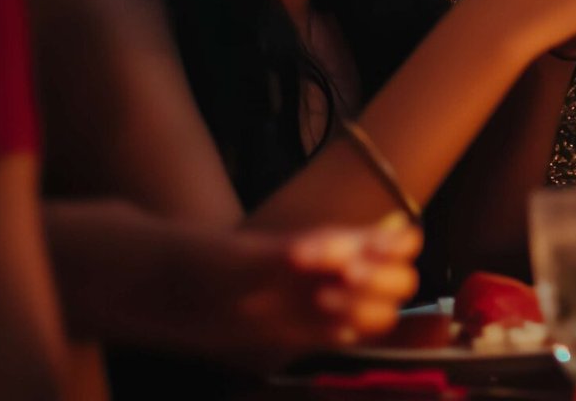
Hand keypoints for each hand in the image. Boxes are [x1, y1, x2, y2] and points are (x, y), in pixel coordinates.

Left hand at [207, 216, 421, 358]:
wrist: (173, 293)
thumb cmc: (210, 260)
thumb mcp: (252, 255)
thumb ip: (295, 254)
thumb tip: (338, 249)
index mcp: (340, 241)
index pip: (401, 241)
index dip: (397, 248)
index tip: (366, 252)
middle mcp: (343, 270)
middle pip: (401, 280)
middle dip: (382, 278)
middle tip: (345, 277)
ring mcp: (329, 303)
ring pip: (382, 311)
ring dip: (366, 307)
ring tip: (326, 300)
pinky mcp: (311, 333)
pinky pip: (351, 335)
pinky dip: (348, 330)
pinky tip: (325, 328)